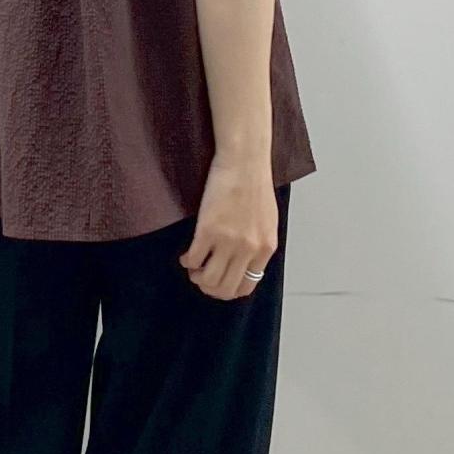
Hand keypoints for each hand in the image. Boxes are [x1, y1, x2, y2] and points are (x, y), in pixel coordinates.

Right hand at [179, 156, 277, 300]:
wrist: (244, 162)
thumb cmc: (255, 186)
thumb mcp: (267, 222)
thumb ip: (258, 245)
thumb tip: (244, 264)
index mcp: (265, 248)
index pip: (246, 286)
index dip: (229, 290)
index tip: (219, 283)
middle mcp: (248, 249)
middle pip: (225, 288)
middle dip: (210, 288)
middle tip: (202, 278)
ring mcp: (228, 242)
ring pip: (208, 279)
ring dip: (197, 277)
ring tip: (193, 266)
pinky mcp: (208, 230)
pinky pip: (193, 260)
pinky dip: (187, 262)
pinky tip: (186, 255)